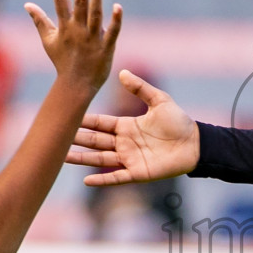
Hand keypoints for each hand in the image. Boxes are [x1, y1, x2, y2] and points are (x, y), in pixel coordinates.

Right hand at [24, 0, 121, 95]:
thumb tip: (27, 5)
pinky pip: (112, 32)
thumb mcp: (49, 40)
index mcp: (64, 26)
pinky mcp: (106, 48)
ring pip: (95, 15)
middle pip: (79, 3)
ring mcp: (92, 39)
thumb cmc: (62, 61)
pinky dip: (115, 21)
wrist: (76, 85)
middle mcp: (77, 30)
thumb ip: (39, 20)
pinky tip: (117, 7)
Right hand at [65, 70, 199, 185]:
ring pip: (100, 159)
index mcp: (127, 126)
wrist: (196, 144)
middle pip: (95, 141)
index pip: (100, 123)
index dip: (84, 121)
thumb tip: (122, 72)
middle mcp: (124, 143)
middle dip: (76, 139)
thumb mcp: (159, 101)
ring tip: (62, 156)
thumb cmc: (179, 122)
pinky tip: (86, 180)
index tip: (66, 116)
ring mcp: (129, 159)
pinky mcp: (138, 173)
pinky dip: (102, 179)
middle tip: (56, 136)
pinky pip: (116, 177)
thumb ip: (140, 88)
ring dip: (82, 159)